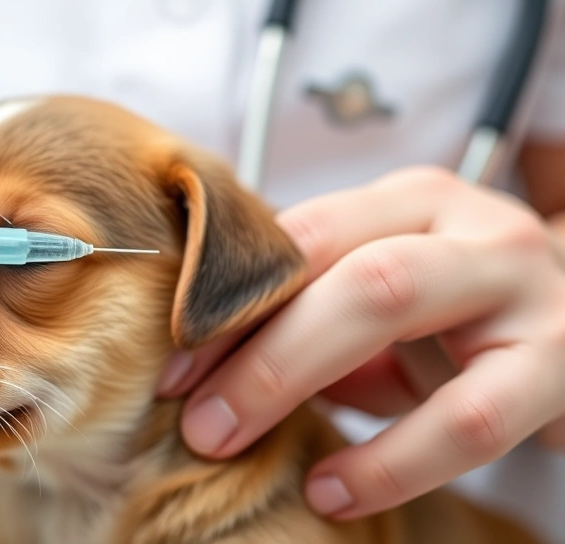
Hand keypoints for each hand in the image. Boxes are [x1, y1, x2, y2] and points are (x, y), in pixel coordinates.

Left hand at [157, 166, 564, 519]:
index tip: (167, 359)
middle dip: (251, 340)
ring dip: (288, 377)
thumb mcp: (381, 307)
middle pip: (335, 260)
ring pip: (389, 301)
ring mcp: (520, 283)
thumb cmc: (455, 325)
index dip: (223, 295)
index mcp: (409, 200)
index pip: (297, 233)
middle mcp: (465, 222)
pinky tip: (330, 491)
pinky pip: (469, 417)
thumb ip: (307, 315)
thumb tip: (192, 366)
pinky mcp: (559, 364)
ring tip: (225, 442)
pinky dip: (389, 462)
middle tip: (190, 412)